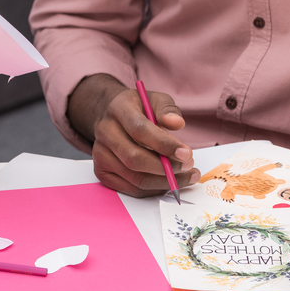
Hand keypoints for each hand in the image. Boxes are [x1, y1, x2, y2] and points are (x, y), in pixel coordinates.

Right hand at [73, 75, 197, 196]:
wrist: (113, 118)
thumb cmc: (139, 110)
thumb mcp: (155, 100)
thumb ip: (168, 109)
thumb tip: (177, 123)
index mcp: (118, 109)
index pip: (139, 130)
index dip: (164, 144)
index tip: (186, 153)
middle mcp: (105, 132)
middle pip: (134, 158)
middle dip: (166, 167)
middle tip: (189, 166)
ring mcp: (100, 154)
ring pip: (135, 178)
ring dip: (164, 181)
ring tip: (186, 176)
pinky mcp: (102, 171)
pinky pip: (131, 189)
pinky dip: (154, 189)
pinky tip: (169, 182)